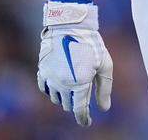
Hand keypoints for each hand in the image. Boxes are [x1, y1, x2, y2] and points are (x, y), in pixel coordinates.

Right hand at [37, 2, 112, 125]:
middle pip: (68, 105)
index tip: (86, 122)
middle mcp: (63, 84)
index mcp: (79, 84)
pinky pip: (45, 88)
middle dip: (76, 104)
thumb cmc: (91, 44)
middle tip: (84, 94)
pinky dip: (52, 90)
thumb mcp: (104, 65)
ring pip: (56, 98)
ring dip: (65, 97)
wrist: (70, 25)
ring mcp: (51, 78)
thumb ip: (104, 88)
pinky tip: (59, 84)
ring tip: (74, 86)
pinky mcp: (43, 70)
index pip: (79, 110)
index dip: (83, 118)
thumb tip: (104, 108)